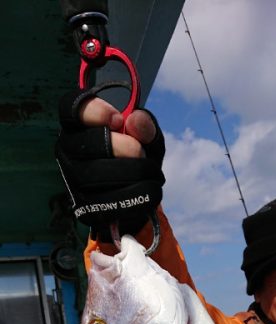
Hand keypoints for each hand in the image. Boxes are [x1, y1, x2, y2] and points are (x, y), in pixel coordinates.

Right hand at [55, 89, 164, 236]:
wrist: (137, 199)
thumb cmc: (137, 158)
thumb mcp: (147, 138)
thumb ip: (145, 126)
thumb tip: (136, 121)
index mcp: (79, 125)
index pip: (71, 108)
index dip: (94, 111)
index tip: (118, 120)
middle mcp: (68, 150)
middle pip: (90, 142)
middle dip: (124, 147)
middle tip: (140, 152)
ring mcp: (72, 179)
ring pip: (96, 173)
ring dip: (133, 173)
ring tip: (149, 173)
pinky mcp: (83, 205)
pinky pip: (108, 201)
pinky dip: (135, 196)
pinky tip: (148, 191)